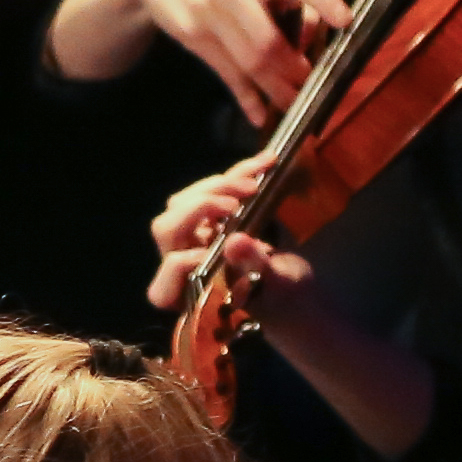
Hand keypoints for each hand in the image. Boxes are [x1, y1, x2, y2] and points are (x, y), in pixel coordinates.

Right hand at [119, 0, 345, 129]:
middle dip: (294, 68)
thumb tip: (312, 30)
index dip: (319, 0)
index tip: (345, 20)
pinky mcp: (193, 38)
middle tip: (312, 85)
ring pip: (248, 62)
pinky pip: (225, 73)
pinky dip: (245, 97)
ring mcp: (207, 15)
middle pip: (266, 39)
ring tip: (295, 104)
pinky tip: (260, 114)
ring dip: (275, 89)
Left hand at [146, 161, 307, 321]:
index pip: (169, 272)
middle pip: (168, 226)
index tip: (231, 245)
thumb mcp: (279, 286)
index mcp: (187, 293)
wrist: (294, 287)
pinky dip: (237, 174)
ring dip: (217, 186)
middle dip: (200, 207)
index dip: (190, 257)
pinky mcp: (210, 218)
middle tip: (236, 205)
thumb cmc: (284, 298)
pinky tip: (265, 163)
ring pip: (184, 201)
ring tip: (254, 184)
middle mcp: (181, 264)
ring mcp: (192, 238)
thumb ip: (257, 266)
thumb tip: (235, 240)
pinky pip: (211, 190)